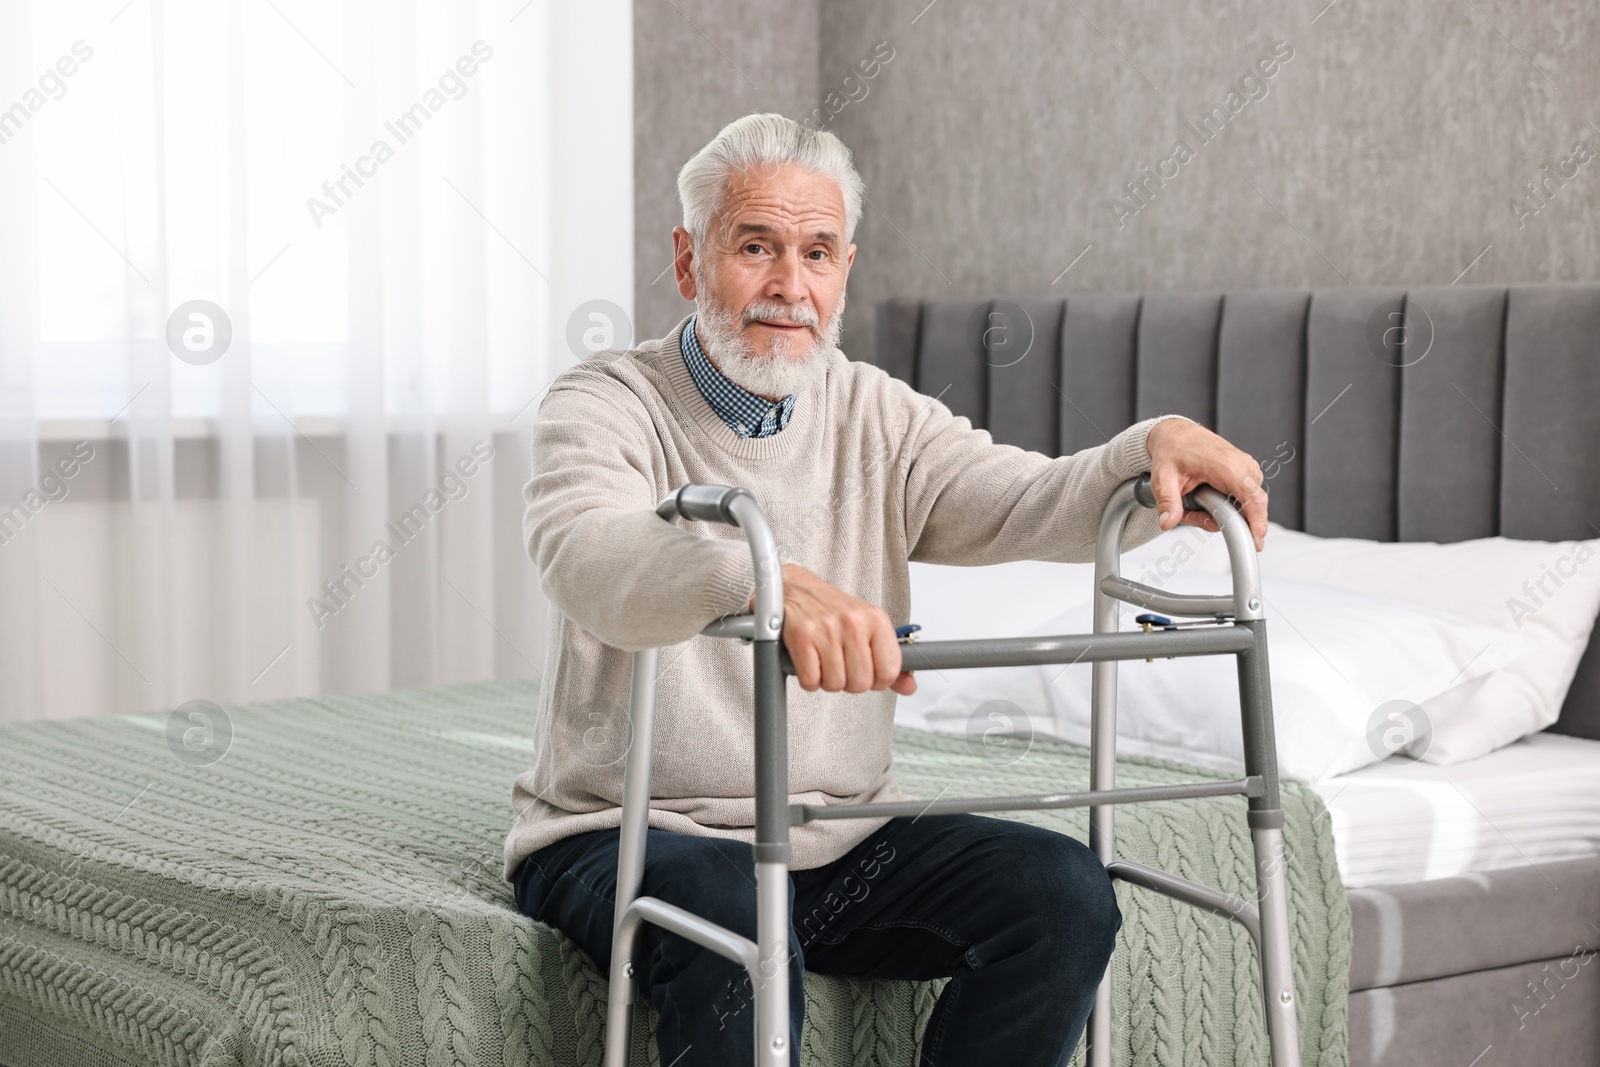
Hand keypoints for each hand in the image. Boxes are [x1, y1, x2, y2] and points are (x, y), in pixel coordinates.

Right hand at [749, 563, 916, 695]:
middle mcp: (854, 623)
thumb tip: (909, 688)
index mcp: (876, 620)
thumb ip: (890, 661)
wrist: (798, 590)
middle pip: (861, 683)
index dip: (878, 681)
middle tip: (842, 666)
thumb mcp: (870, 629)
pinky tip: (810, 662)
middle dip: (850, 682)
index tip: (869, 674)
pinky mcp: (802, 637)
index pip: (889, 671)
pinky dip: (809, 679)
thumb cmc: (835, 612)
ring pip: (835, 684)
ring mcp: (827, 630)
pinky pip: (811, 680)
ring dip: (827, 680)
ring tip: (825, 661)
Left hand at [1145, 417, 1268, 550]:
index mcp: (1227, 465)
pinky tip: (1203, 499)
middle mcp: (1243, 466)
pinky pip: (1242, 500)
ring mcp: (1248, 469)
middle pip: (1247, 509)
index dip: (1257, 523)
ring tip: (1192, 503)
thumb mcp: (1162, 477)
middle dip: (1220, 520)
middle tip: (1190, 515)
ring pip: (1244, 507)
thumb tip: (1167, 522)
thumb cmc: (1172, 450)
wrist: (1177, 434)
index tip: (1255, 543)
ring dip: (1218, 514)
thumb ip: (1167, 501)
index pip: (1252, 499)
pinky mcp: (1246, 474)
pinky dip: (1223, 506)